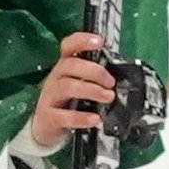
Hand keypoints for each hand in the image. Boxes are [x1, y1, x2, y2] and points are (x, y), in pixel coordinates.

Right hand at [23, 30, 115, 150]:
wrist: (46, 127)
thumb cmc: (68, 102)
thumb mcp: (79, 85)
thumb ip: (95, 78)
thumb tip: (122, 76)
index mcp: (65, 67)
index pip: (68, 47)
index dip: (81, 41)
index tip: (99, 42)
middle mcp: (55, 78)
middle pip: (70, 65)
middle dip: (94, 71)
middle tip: (111, 82)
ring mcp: (50, 97)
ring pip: (67, 87)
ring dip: (91, 90)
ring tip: (108, 97)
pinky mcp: (49, 116)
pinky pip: (64, 115)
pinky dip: (81, 117)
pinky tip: (95, 119)